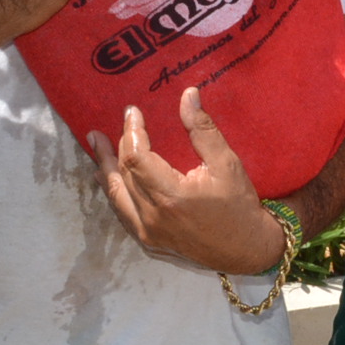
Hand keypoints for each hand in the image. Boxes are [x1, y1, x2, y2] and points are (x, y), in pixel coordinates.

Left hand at [87, 87, 286, 275]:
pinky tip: (108, 182)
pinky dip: (115, 194)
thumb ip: (203, 130)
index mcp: (170, 196)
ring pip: (117, 197)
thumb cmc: (239, 206)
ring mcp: (148, 234)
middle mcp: (152, 217)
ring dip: (105, 171)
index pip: (136, 158)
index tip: (132, 112)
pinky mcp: (150, 243)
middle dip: (113, 150)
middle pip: (122, 176)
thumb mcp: (227, 164)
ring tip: (97, 149)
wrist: (247, 250)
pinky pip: (124, 214)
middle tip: (100, 131)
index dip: (131, 132)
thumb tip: (188, 94)